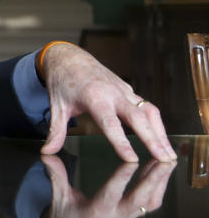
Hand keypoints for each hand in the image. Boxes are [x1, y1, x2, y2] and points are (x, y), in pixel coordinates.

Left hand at [39, 43, 175, 161]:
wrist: (69, 57)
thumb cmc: (62, 82)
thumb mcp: (56, 106)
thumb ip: (55, 130)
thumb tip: (47, 151)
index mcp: (94, 97)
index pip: (110, 123)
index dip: (121, 141)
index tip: (132, 159)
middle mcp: (113, 93)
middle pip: (138, 117)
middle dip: (152, 139)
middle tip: (164, 160)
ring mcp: (123, 90)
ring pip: (148, 111)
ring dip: (160, 133)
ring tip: (169, 156)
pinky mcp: (129, 91)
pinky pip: (147, 108)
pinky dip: (156, 124)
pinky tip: (161, 140)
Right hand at [40, 154, 173, 217]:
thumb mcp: (58, 198)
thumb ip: (56, 175)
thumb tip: (46, 153)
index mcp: (96, 212)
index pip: (111, 192)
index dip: (122, 177)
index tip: (132, 159)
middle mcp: (116, 216)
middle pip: (140, 198)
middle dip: (154, 179)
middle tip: (165, 160)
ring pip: (151, 202)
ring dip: (161, 182)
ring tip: (168, 161)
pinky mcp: (132, 216)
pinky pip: (150, 203)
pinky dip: (158, 186)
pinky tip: (160, 171)